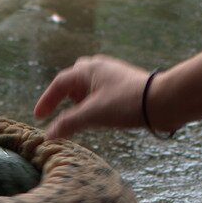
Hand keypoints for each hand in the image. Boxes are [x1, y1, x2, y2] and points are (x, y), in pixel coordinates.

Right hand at [34, 55, 149, 139]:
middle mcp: (100, 67)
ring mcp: (114, 74)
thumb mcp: (92, 115)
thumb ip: (68, 123)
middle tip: (61, 110)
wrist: (163, 101)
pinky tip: (100, 113)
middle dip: (64, 94)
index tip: (39, 116)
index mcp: (88, 70)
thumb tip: (49, 135)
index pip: (59, 83)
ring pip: (89, 84)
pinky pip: (102, 89)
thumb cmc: (125, 103)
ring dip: (80, 98)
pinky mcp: (126, 84)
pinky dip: (94, 101)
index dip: (47, 100)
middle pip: (74, 78)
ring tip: (80, 114)